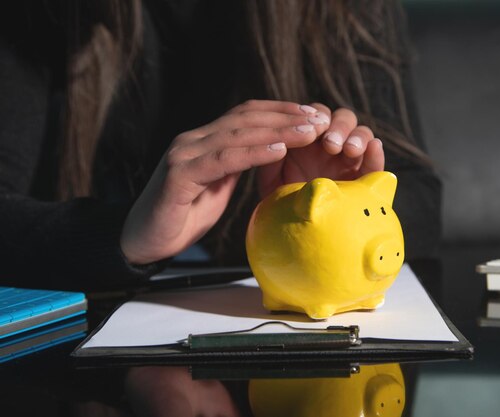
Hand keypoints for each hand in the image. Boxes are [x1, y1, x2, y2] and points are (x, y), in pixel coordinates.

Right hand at [120, 100, 328, 264]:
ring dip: (278, 131)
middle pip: (246, 118)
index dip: (280, 112)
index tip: (312, 115)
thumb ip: (235, 167)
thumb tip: (265, 154)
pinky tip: (279, 150)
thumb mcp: (217, 188)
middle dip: (286, 117)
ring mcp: (185, 154)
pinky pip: (223, 159)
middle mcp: (193, 140)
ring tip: (309, 131)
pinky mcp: (179, 175)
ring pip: (238, 134)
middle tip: (319, 117)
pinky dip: (253, 153)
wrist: (142, 242)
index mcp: (204, 141)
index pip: (247, 116)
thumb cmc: (182, 217)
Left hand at [257, 104, 383, 197]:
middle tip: (330, 144)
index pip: (318, 115)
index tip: (311, 129)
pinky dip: (376, 151)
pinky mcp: (367, 178)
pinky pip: (376, 161)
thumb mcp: (271, 179)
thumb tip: (280, 138)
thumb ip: (272, 157)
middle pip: (342, 119)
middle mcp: (333, 146)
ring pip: (362, 133)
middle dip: (338, 126)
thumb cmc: (283, 204)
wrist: (298, 233)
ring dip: (357, 136)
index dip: (317, 116)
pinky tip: (373, 148)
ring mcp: (351, 160)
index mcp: (310, 140)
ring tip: (348, 150)